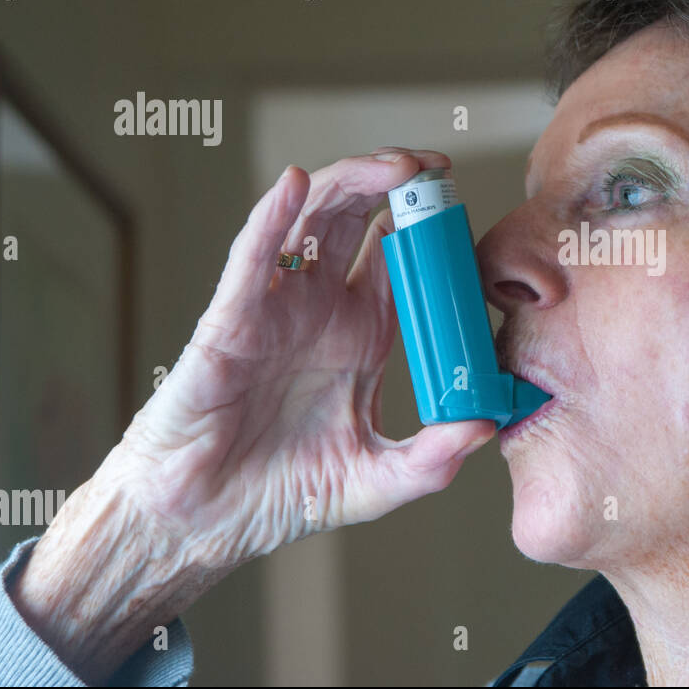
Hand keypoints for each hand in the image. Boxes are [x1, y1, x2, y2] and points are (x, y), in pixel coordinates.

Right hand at [12, 148, 494, 681]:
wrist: (203, 522)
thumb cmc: (281, 496)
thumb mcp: (376, 481)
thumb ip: (432, 460)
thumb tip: (485, 426)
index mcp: (362, 336)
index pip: (404, 264)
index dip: (433, 233)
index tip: (468, 212)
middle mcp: (322, 311)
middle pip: (362, 223)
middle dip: (398, 188)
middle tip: (438, 171)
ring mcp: (276, 309)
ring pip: (313, 220)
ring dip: (352, 182)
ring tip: (396, 166)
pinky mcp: (230, 321)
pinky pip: (252, 258)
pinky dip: (271, 216)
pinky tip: (297, 184)